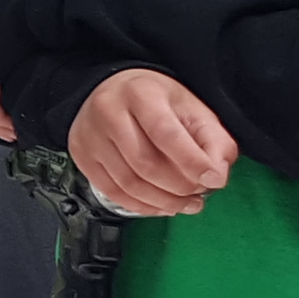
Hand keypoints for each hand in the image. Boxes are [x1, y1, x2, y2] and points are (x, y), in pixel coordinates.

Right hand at [69, 69, 237, 217]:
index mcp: (140, 93)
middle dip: (179, 187)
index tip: (213, 180)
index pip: (165, 133)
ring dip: (164, 202)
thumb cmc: (155, 101)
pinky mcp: (82, 156)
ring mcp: (91, 136)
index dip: (192, 162)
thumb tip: (216, 175)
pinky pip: (113, 193)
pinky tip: (162, 205)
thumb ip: (213, 140)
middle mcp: (108, 112)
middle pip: (146, 164)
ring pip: (129, 184)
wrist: (112, 91)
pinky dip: (142, 206)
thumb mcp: (191, 108)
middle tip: (199, 194)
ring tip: (185, 203)